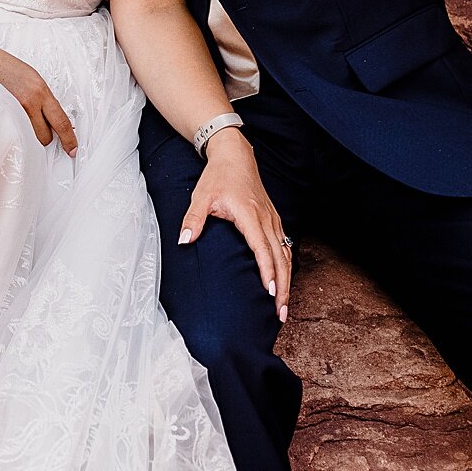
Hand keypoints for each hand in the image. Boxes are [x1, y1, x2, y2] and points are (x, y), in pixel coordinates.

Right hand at [0, 45, 77, 155]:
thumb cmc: (2, 67)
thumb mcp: (30, 79)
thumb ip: (42, 99)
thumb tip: (52, 119)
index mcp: (40, 90)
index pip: (61, 122)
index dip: (69, 139)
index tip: (72, 149)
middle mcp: (29, 101)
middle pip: (45, 136)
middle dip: (44, 138)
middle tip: (38, 130)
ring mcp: (13, 110)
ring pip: (28, 138)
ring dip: (27, 136)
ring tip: (20, 122)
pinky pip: (12, 134)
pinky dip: (13, 133)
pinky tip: (9, 123)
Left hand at [178, 129, 293, 319]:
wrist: (235, 156)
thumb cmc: (218, 177)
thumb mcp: (201, 196)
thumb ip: (193, 219)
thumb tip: (184, 241)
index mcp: (250, 215)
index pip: (262, 249)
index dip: (267, 272)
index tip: (270, 293)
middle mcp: (266, 219)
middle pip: (280, 258)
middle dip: (283, 288)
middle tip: (281, 314)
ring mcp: (273, 220)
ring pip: (286, 255)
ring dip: (287, 281)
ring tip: (283, 307)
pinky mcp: (274, 220)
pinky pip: (285, 247)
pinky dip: (286, 267)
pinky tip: (284, 282)